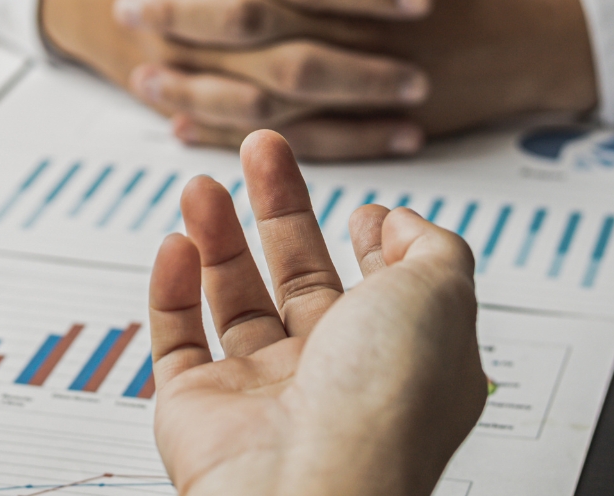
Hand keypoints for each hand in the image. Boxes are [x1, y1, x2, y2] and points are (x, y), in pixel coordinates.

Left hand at [117, 0, 597, 158]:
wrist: (536, 40)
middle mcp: (357, 21)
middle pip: (252, 13)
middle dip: (184, 11)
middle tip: (128, 5)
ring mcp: (363, 78)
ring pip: (263, 81)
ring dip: (196, 79)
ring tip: (143, 78)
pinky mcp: (369, 126)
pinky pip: (288, 135)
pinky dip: (236, 132)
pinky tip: (189, 129)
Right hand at [149, 131, 486, 495]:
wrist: (310, 489)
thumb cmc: (383, 405)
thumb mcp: (442, 295)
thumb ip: (432, 247)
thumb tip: (401, 221)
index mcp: (402, 361)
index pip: (384, 292)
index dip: (374, 245)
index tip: (360, 207)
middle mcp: (335, 378)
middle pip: (301, 278)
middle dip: (280, 209)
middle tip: (260, 152)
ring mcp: (265, 394)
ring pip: (235, 299)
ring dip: (218, 235)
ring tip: (203, 186)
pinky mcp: (200, 407)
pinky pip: (178, 339)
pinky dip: (171, 289)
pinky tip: (177, 244)